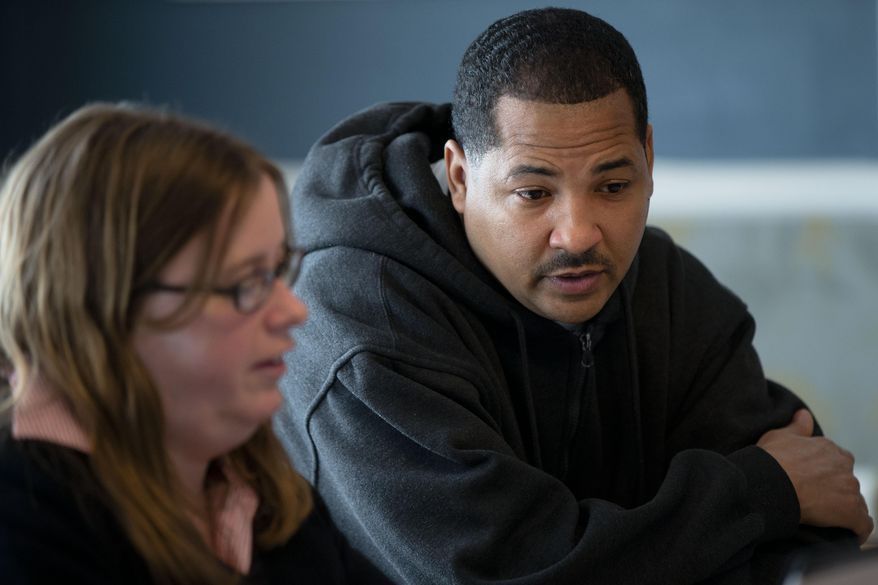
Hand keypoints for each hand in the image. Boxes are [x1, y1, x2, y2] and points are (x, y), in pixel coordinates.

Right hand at [757, 409, 873, 543]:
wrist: (769, 484)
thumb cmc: (770, 459)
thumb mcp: (779, 436)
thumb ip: (796, 427)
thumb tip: (804, 414)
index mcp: (828, 448)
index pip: (835, 460)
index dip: (823, 471)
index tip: (811, 481)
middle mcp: (843, 466)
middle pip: (846, 480)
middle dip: (836, 489)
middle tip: (816, 500)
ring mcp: (849, 489)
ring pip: (855, 501)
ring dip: (844, 508)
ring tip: (827, 519)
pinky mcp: (851, 512)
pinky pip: (863, 524)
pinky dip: (857, 530)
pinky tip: (847, 534)